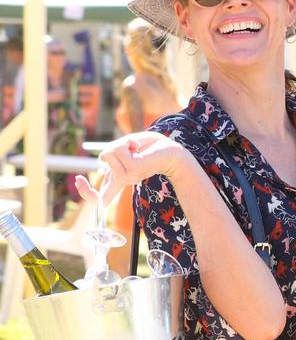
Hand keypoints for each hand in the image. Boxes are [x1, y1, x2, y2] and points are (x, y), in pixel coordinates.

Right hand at [76, 132, 193, 205]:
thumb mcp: (126, 146)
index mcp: (119, 177)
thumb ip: (112, 152)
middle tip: (136, 146)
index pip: (100, 196)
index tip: (78, 180)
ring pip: (109, 153)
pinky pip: (118, 151)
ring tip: (139, 148)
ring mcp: (127, 177)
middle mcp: (122, 179)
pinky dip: (128, 143)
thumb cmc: (152, 147)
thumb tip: (102, 158)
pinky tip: (140, 149)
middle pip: (103, 165)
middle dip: (115, 148)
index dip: (86, 192)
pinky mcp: (133, 171)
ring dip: (123, 144)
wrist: (173, 151)